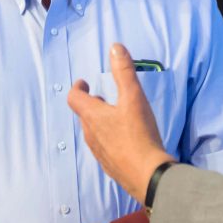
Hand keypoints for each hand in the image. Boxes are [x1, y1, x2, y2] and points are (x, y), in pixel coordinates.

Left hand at [68, 44, 175, 202]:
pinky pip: (104, 148)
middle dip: (91, 104)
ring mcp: (99, 153)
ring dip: (100, 122)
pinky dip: (110, 138)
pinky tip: (126, 140)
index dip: (77, 87)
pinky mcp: (110, 166)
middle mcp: (91, 135)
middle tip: (101, 98)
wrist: (148, 175)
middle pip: (84, 115)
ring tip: (115, 117)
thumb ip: (124, 71)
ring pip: (94, 133)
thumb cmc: (139, 134)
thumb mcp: (134, 97)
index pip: (74, 98)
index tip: (84, 82)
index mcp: (92, 116)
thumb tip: (115, 47)